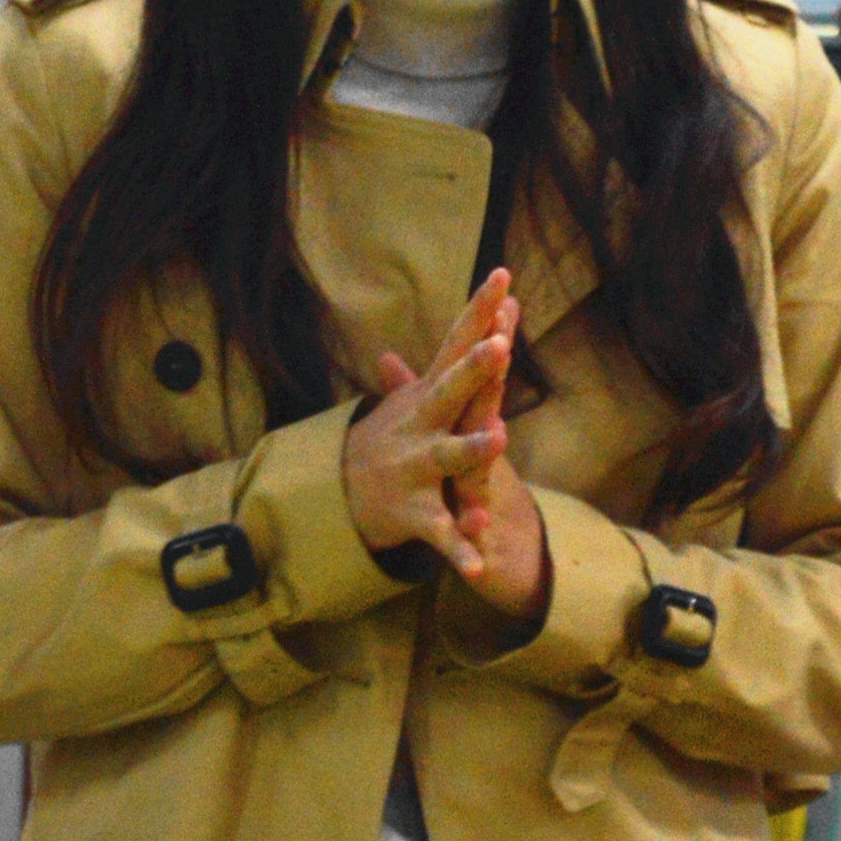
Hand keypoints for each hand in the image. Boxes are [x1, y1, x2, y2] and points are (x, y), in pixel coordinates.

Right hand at [343, 271, 518, 569]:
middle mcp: (420, 426)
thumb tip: (477, 312)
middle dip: (473, 370)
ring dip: (471, 448)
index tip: (503, 275)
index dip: (479, 311)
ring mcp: (415, 469)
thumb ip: (446, 359)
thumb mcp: (411, 400)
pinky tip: (479, 565)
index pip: (455, 345)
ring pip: (449, 457)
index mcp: (426, 397)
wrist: (337, 496)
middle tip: (499, 345)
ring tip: (498, 439)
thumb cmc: (388, 439)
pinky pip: (440, 532)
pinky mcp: (414, 513)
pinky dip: (458, 548)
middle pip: (450, 392)